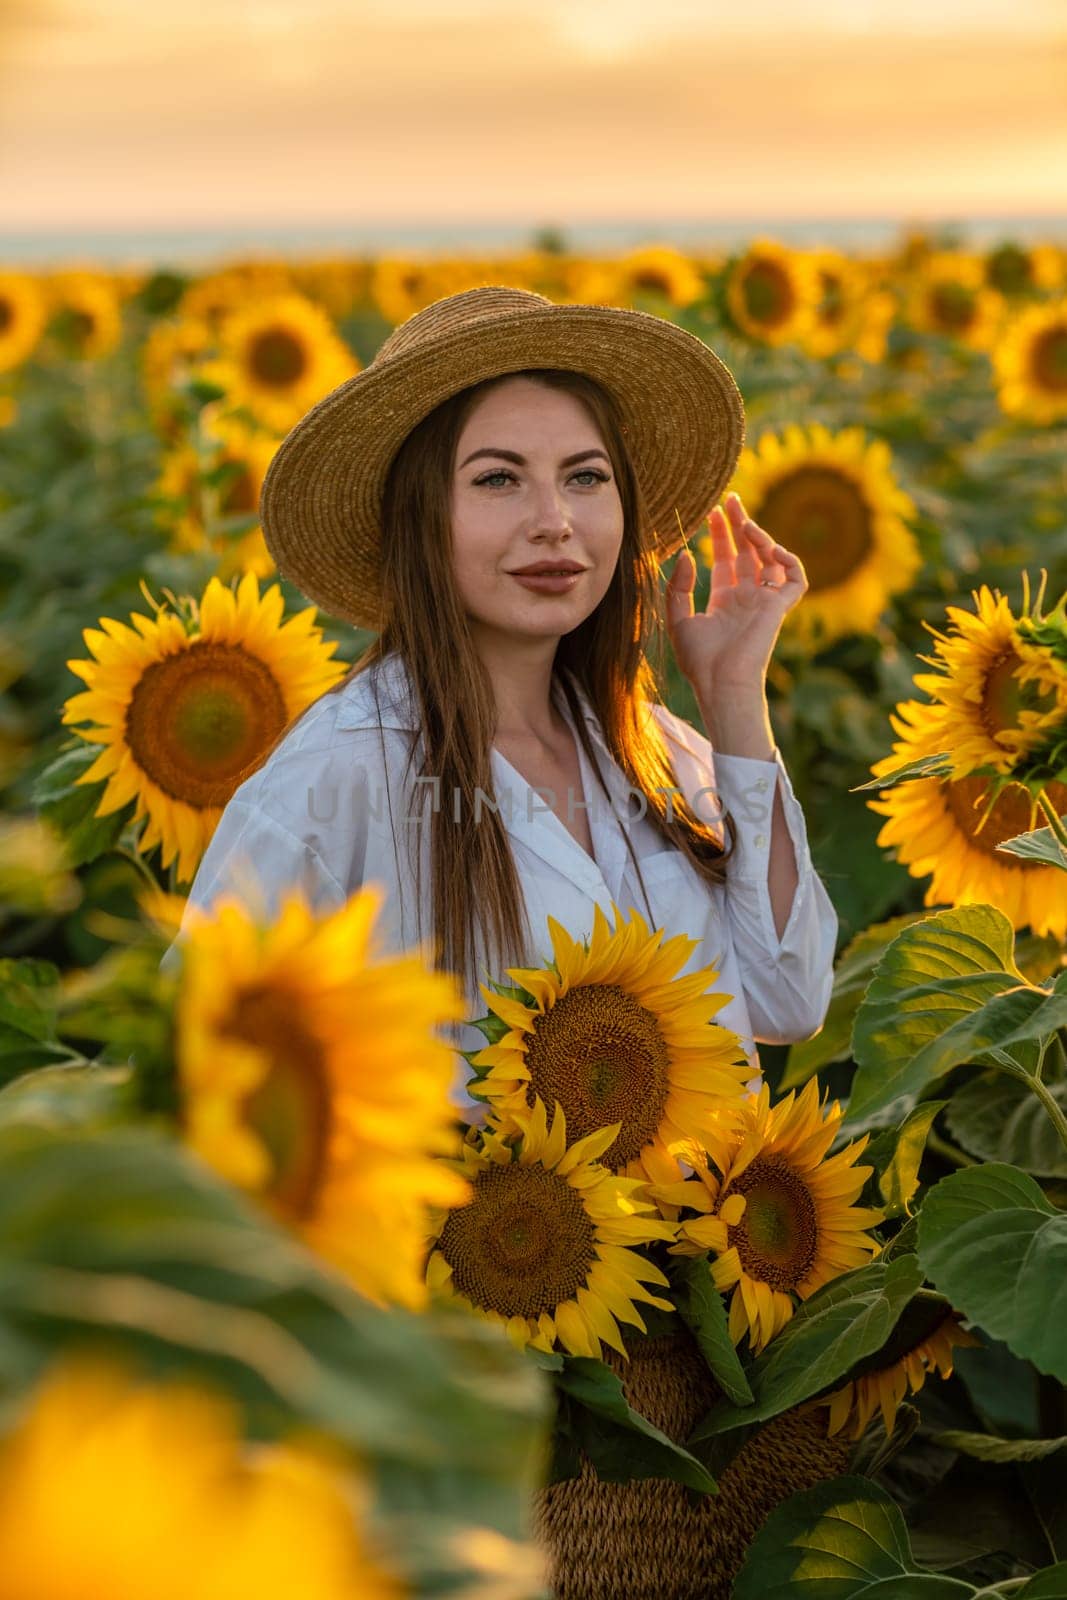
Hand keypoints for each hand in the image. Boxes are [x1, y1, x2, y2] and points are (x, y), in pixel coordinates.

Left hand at [664, 492, 806, 697]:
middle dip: (741, 524)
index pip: (727, 560)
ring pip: (771, 560)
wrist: (719, 683)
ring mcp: (764, 602)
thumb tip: (687, 555)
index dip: (721, 535)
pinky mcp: (779, 609)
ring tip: (744, 523)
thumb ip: (678, 588)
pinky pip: (795, 580)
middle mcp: (746, 598)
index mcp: (724, 601)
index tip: (712, 512)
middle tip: (731, 499)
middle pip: (748, 553)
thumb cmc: (698, 661)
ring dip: (760, 538)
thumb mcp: (677, 620)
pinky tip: (771, 549)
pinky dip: (789, 562)